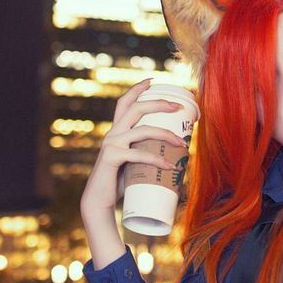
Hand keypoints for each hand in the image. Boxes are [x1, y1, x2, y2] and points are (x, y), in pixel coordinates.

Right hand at [80, 78, 188, 216]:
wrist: (99, 202)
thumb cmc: (119, 183)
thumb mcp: (134, 164)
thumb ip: (147, 154)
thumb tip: (176, 157)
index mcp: (117, 131)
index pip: (125, 103)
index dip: (137, 89)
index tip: (153, 80)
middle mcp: (112, 134)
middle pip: (135, 108)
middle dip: (158, 103)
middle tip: (177, 106)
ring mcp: (111, 144)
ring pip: (142, 130)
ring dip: (166, 134)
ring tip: (183, 143)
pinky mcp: (112, 158)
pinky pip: (139, 154)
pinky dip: (157, 159)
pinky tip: (169, 166)